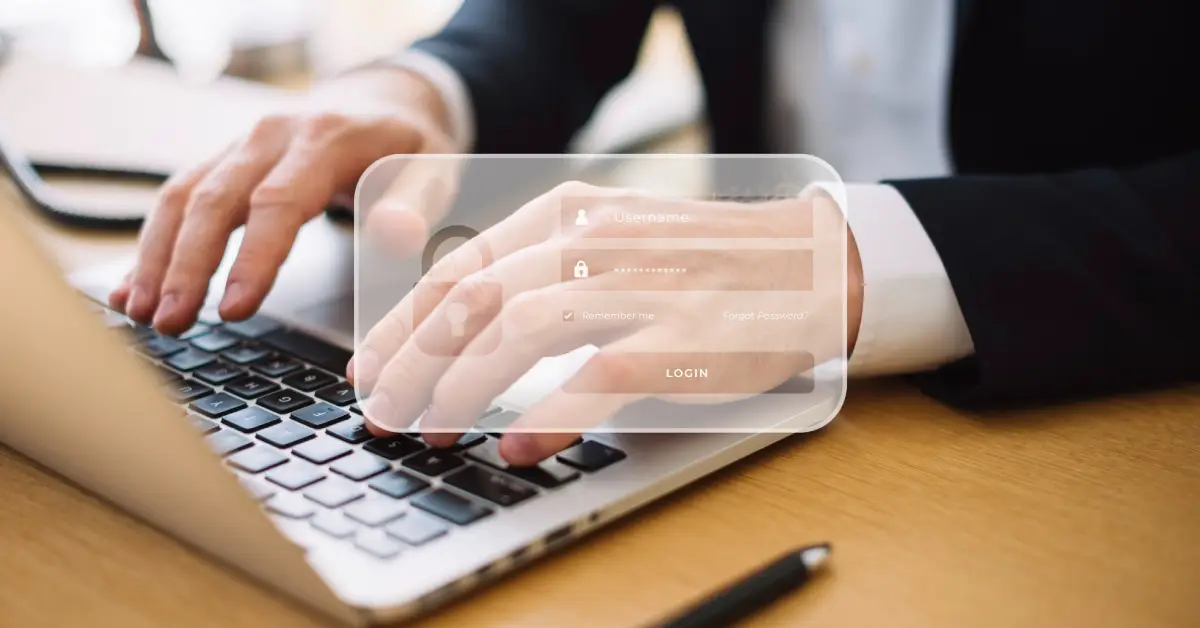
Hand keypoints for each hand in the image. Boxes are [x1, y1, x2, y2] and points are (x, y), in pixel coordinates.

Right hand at [110, 68, 457, 334]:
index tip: (235, 308)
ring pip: (183, 196)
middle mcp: (271, 137)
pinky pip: (178, 198)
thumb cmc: (407, 146)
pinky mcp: (223, 162)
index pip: (279, 201)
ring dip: (157, 257)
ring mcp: (240, 147)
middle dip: (187, 264)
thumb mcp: (435, 166)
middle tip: (170, 322)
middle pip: (215, 199)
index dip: (254, 257)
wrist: (379, 102)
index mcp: (325, 139)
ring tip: (140, 313)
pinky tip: (133, 288)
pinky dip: (153, 244)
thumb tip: (396, 236)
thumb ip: (417, 201)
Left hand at [350, 181, 863, 465]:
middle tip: (384, 412)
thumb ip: (540, 266)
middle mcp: (592, 243)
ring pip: (517, 333)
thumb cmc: (701, 259)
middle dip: (413, 364)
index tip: (369, 369)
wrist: (805, 264)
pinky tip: (517, 445)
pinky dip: (547, 416)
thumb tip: (456, 324)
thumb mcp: (611, 235)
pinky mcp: (679, 338)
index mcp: (567, 215)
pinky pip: (595, 379)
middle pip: (472, 300)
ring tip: (434, 430)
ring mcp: (638, 288)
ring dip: (461, 389)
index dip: (400, 324)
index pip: (458, 267)